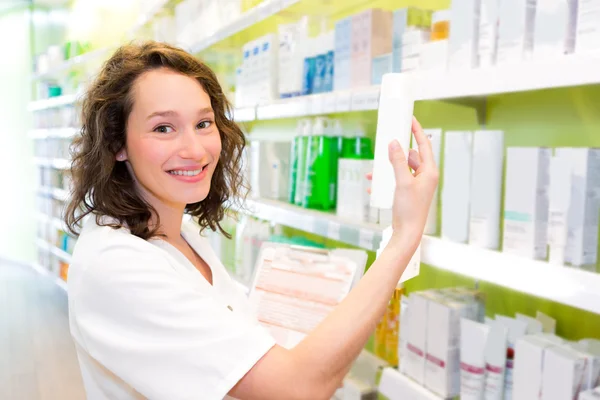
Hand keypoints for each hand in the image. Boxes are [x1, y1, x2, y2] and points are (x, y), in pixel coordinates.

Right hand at [367, 117, 438, 246]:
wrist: (407, 233)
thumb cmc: (409, 209)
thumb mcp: (402, 182)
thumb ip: (397, 161)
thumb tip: (394, 143)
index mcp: (429, 171)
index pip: (424, 145)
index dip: (417, 131)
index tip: (410, 119)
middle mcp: (425, 176)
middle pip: (410, 156)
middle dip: (395, 153)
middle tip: (385, 145)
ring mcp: (417, 185)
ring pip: (401, 168)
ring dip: (387, 168)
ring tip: (372, 172)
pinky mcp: (408, 193)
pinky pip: (396, 180)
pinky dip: (385, 180)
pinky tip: (372, 185)